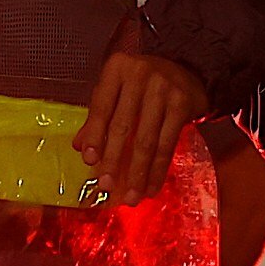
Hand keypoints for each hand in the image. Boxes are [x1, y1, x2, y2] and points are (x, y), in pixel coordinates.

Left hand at [76, 45, 206, 205]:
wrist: (184, 68)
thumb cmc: (142, 83)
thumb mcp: (116, 90)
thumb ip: (98, 115)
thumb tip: (80, 147)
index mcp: (117, 68)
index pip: (101, 107)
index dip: (94, 136)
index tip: (90, 161)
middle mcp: (140, 74)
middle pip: (123, 126)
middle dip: (114, 160)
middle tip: (107, 185)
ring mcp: (163, 89)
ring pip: (146, 140)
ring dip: (138, 173)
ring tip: (131, 196)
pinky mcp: (182, 104)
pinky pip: (167, 144)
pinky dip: (158, 169)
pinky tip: (151, 187)